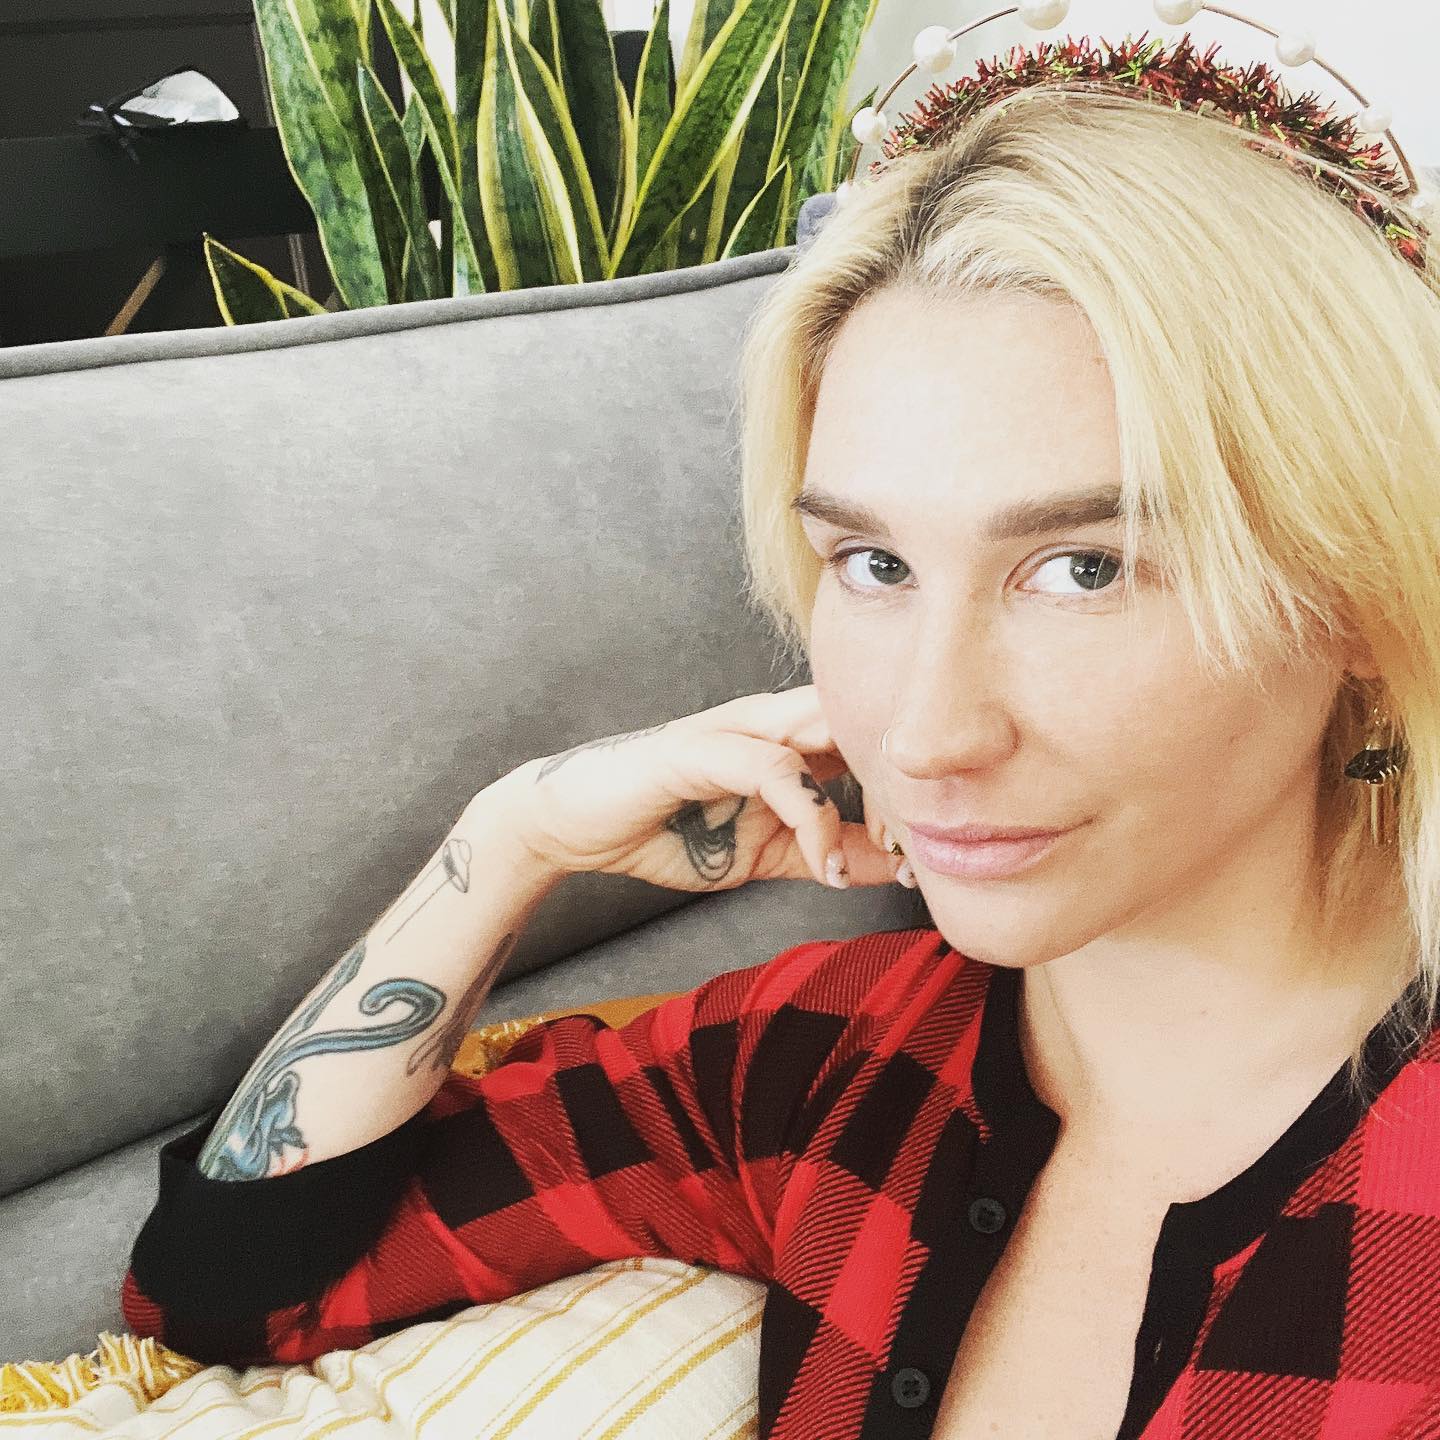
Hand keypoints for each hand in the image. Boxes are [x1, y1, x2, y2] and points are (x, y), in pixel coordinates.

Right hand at [492, 685, 901, 892]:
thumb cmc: (669, 829)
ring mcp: (737, 729)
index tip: (928, 852)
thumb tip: (902, 869)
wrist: (576, 827)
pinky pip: (775, 769)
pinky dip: (811, 816)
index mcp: (789, 739)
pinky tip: (823, 863)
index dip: (910, 792)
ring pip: (828, 731)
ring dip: (870, 792)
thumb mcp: (768, 856)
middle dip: (905, 782)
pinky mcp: (703, 749)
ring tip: (888, 849)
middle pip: (864, 725)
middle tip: (923, 844)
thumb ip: (827, 853)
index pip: (872, 743)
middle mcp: (770, 721)